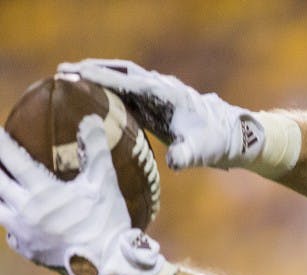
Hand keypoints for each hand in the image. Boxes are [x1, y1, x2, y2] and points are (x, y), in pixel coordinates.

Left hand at [0, 116, 167, 274]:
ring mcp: (22, 231)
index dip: (0, 142)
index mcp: (41, 191)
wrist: (108, 263)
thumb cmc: (107, 221)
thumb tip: (89, 119)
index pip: (11, 158)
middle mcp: (24, 210)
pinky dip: (10, 222)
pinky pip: (9, 231)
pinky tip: (15, 219)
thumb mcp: (103, 183)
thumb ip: (94, 150)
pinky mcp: (26, 248)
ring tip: (4, 187)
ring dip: (0, 194)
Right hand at [58, 59, 263, 170]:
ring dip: (100, 74)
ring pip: (125, 77)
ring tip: (70, 75)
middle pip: (123, 71)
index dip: (102, 77)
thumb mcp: (203, 151)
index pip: (129, 81)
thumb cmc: (217, 143)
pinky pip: (129, 90)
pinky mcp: (157, 103)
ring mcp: (159, 93)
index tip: (77, 74)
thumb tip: (175, 163)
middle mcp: (161, 88)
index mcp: (167, 94)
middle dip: (94, 69)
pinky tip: (92, 94)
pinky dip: (110, 87)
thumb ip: (188, 155)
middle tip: (63, 69)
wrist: (233, 135)